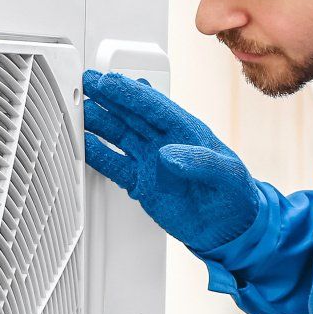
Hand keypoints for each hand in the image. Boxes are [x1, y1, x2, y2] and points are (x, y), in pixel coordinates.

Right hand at [82, 68, 260, 251]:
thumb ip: (200, 162)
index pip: (154, 107)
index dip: (130, 93)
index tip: (109, 82)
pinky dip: (98, 154)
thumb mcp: (228, 176)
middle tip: (84, 83)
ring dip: (98, 122)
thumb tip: (167, 153)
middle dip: (107, 98)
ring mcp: (150, 162)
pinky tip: (84, 144)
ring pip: (118, 135)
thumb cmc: (235, 197)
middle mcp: (165, 142)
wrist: (228, 231)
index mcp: (187, 131)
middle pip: (131, 114)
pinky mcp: (141, 183)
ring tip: (77, 110)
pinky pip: (115, 165)